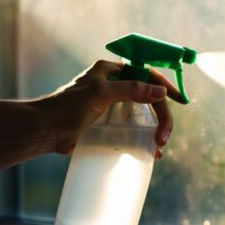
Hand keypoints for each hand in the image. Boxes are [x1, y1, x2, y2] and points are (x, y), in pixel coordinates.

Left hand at [36, 60, 181, 158]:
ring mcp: (112, 107)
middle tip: (163, 136)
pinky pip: (134, 129)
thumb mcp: (101, 94)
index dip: (165, 86)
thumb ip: (131, 90)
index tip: (180, 99)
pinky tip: (151, 152)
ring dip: (156, 129)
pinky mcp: (109, 125)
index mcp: (111, 72)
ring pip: (144, 115)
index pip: (146, 74)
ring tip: (159, 146)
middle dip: (162, 116)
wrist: (43, 132)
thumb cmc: (66, 108)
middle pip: (149, 97)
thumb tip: (161, 92)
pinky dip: (145, 140)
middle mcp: (114, 87)